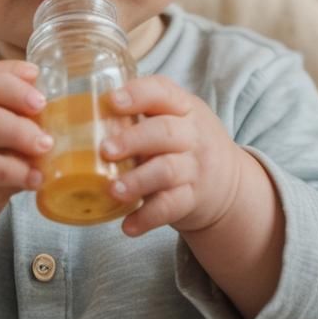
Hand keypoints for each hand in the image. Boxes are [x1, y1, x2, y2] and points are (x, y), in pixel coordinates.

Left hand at [100, 74, 244, 236]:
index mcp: (183, 107)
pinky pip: (171, 208)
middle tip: (105, 150)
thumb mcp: (177, 118)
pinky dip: (148, 217)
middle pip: (164, 132)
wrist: (230, 184)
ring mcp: (195, 168)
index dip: (138, 94)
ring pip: (166, 171)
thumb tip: (87, 115)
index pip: (163, 92)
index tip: (112, 101)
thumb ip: (143, 114)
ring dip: (137, 181)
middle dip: (133, 140)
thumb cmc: (187, 143)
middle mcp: (192, 135)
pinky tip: (128, 226)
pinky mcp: (193, 200)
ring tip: (113, 190)